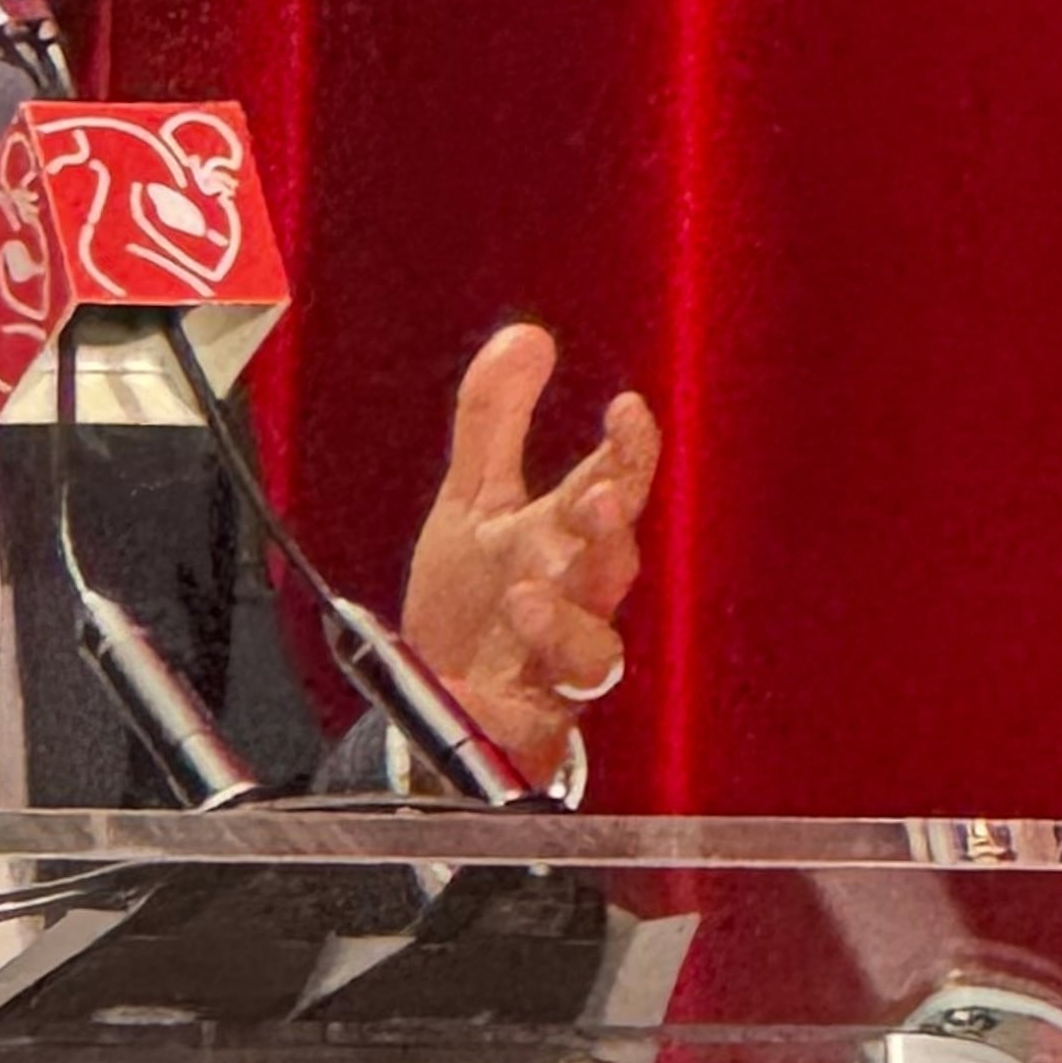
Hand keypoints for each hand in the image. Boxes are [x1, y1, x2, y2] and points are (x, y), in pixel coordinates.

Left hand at [397, 323, 657, 786]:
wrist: (434, 697)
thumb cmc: (472, 600)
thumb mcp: (475, 502)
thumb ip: (496, 421)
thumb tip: (527, 335)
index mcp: (565, 542)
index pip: (613, 488)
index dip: (628, 451)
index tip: (626, 408)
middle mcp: (573, 603)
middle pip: (612, 569)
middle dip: (609, 534)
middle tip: (596, 499)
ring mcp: (552, 668)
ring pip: (591, 653)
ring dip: (564, 623)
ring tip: (525, 593)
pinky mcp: (523, 726)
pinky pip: (528, 727)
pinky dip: (505, 711)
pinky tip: (474, 690)